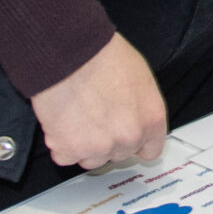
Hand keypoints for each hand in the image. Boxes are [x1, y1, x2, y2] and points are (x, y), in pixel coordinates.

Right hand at [30, 33, 167, 171]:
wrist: (70, 54)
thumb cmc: (102, 57)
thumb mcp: (141, 78)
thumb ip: (141, 108)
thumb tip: (135, 117)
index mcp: (151, 120)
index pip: (150, 150)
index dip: (136, 143)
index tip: (126, 138)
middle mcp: (128, 137)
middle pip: (119, 154)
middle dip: (108, 140)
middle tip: (96, 117)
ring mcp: (99, 147)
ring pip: (92, 159)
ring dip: (84, 145)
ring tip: (78, 116)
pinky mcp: (69, 150)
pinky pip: (64, 156)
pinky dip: (60, 143)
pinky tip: (62, 121)